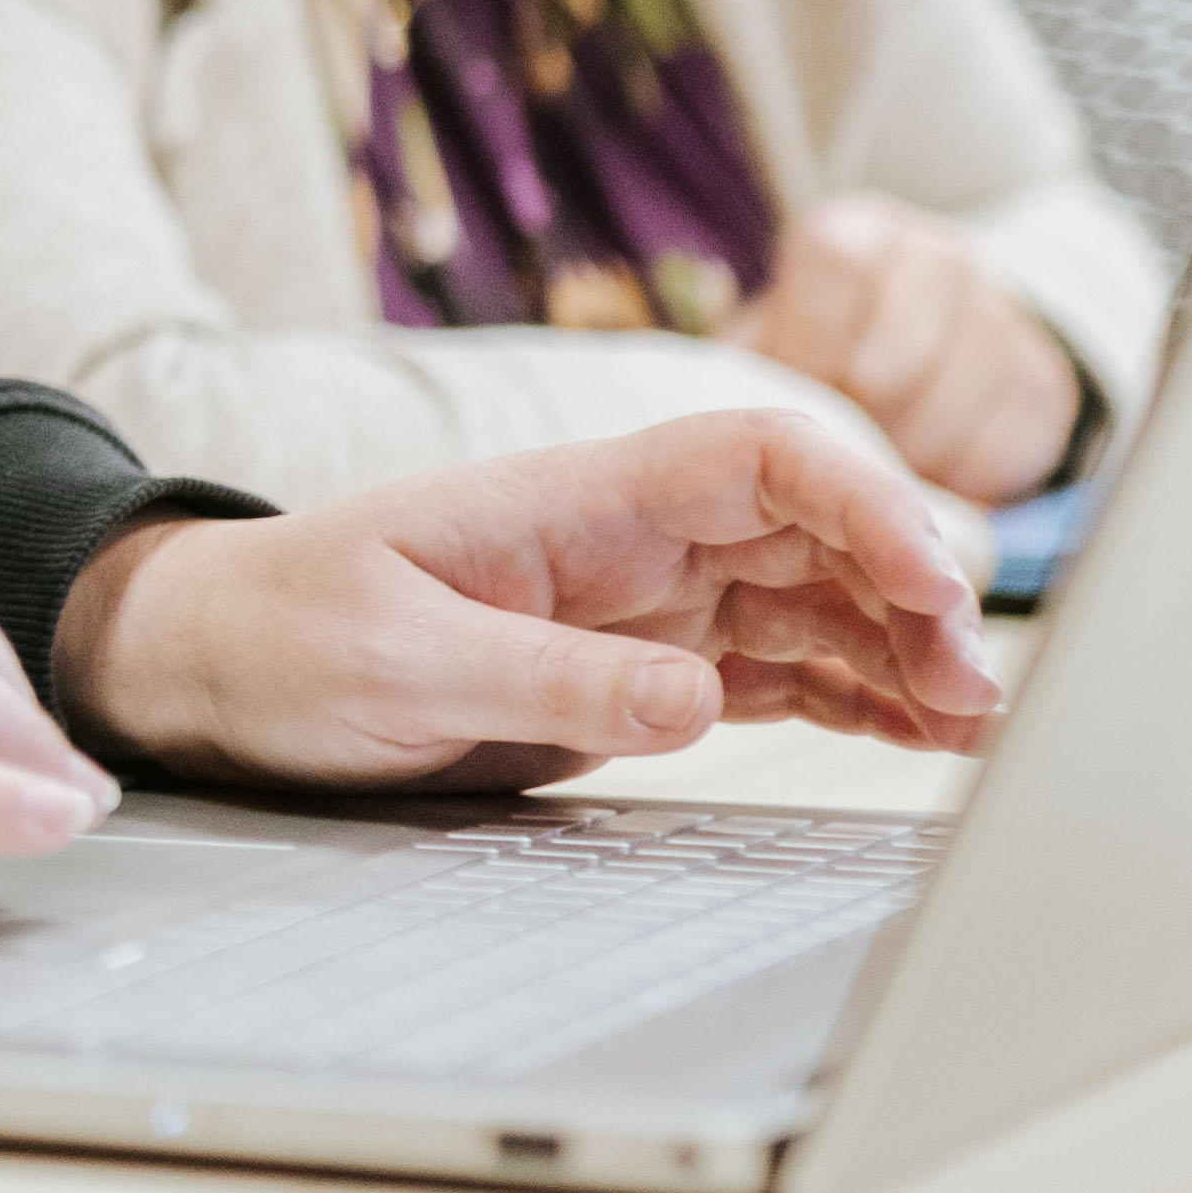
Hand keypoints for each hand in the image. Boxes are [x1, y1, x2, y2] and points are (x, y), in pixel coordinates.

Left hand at [54, 410, 1002, 793]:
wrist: (211, 666)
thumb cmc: (281, 637)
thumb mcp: (399, 664)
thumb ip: (550, 677)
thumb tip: (700, 701)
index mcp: (577, 500)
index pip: (760, 459)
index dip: (866, 504)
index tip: (933, 586)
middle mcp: (628, 539)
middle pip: (817, 531)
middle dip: (911, 594)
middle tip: (974, 692)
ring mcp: (642, 602)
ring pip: (814, 603)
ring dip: (901, 653)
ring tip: (979, 728)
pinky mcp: (638, 669)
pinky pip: (775, 669)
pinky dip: (855, 696)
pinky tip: (921, 733)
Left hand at [726, 194, 1084, 499]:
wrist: (927, 369)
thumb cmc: (820, 361)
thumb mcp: (769, 346)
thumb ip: (749, 363)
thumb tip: (736, 402)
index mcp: (860, 233)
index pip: (835, 258)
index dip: (809, 342)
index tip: (801, 392)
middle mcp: (940, 258)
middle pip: (892, 357)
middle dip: (858, 418)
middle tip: (844, 441)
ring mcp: (1005, 316)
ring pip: (950, 411)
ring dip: (910, 455)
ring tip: (888, 457)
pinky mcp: (1047, 383)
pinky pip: (1006, 450)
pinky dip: (964, 479)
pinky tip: (937, 470)